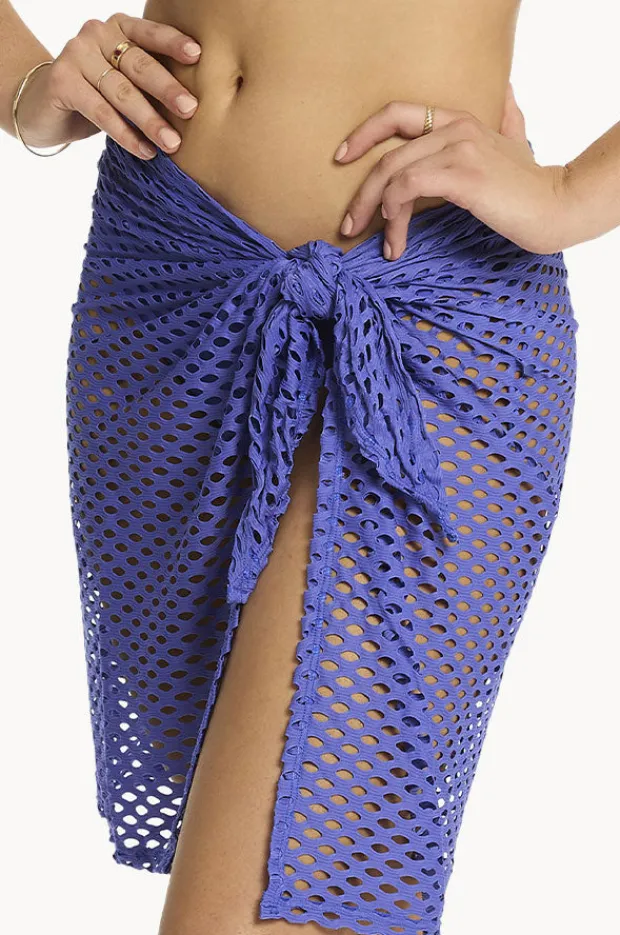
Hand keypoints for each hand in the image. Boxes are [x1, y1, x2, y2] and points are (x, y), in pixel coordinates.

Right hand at [14, 12, 201, 158]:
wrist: (42, 107)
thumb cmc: (96, 95)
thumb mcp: (125, 81)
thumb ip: (150, 82)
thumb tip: (194, 106)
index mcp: (118, 27)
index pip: (149, 33)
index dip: (173, 43)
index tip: (197, 56)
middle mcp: (96, 34)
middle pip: (139, 64)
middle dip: (167, 89)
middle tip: (191, 110)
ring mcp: (76, 55)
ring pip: (122, 92)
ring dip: (150, 120)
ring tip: (172, 143)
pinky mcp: (62, 81)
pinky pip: (101, 112)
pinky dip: (125, 135)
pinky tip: (145, 151)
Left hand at [334, 83, 570, 257]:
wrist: (556, 206)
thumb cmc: (530, 186)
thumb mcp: (515, 144)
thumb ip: (506, 120)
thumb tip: (507, 94)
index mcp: (459, 119)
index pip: (397, 113)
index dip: (364, 133)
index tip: (341, 157)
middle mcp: (455, 127)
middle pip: (387, 153)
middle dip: (360, 192)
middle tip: (348, 224)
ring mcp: (459, 149)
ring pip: (393, 174)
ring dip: (373, 211)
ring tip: (375, 242)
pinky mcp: (462, 176)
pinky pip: (408, 188)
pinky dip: (393, 213)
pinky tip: (395, 238)